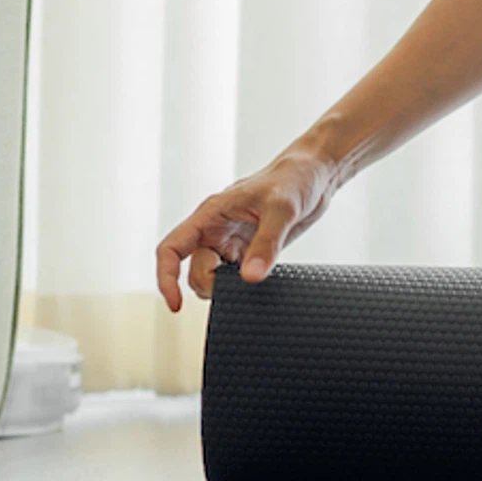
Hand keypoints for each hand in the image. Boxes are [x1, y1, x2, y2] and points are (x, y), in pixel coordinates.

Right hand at [153, 151, 338, 311]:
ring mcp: (231, 243)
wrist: (315, 176)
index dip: (166, 278)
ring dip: (226, 289)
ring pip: (213, 278)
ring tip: (252, 283)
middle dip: (210, 286)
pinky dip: (241, 289)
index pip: (171, 248)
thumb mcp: (282, 208)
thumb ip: (267, 243)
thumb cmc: (293, 179)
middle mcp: (215, 230)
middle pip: (195, 271)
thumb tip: (251, 278)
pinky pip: (235, 278)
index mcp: (211, 215)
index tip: (176, 304)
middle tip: (241, 287)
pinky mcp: (249, 252)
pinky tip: (258, 287)